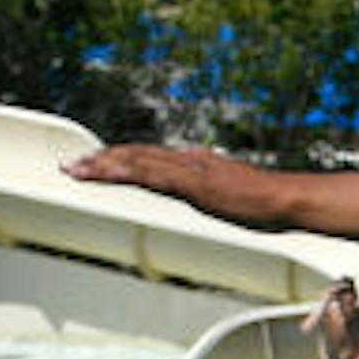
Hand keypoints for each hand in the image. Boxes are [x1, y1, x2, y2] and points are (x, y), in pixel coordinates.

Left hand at [65, 142, 287, 227]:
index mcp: (196, 164)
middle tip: (71, 163)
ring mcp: (188, 169)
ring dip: (102, 164)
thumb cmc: (267, 204)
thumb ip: (214, 190)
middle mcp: (188, 160)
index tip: (97, 163)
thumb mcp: (232, 195)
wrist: (287, 199)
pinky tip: (106, 172)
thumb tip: (206, 190)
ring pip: (136, 160)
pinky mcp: (191, 182)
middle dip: (101, 159)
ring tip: (75, 168)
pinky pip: (150, 174)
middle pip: (135, 155)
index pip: (150, 158)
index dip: (121, 159)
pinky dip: (124, 171)